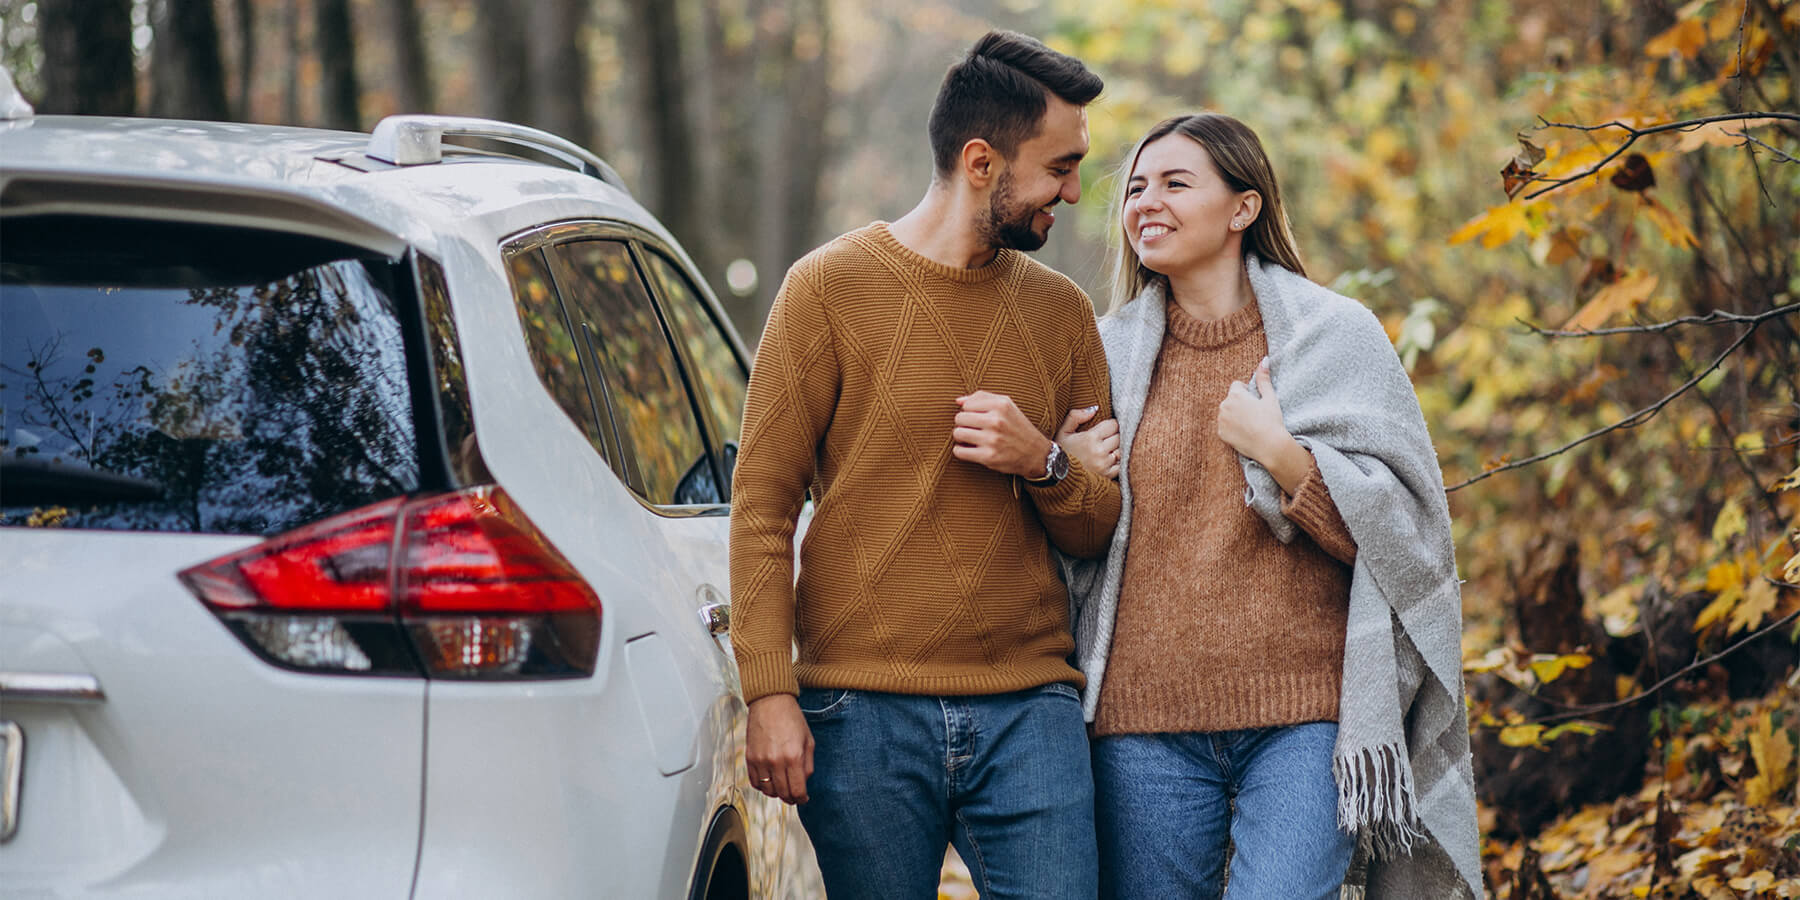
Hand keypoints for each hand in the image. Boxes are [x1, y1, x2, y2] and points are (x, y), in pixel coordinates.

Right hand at [746, 694, 813, 804]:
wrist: (770, 702)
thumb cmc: (791, 718)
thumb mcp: (808, 741)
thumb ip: (808, 765)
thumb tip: (803, 783)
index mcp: (794, 757)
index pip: (797, 790)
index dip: (802, 798)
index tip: (803, 798)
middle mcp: (776, 761)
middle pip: (782, 793)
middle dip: (790, 798)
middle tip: (794, 795)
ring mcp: (761, 760)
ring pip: (768, 790)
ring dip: (776, 793)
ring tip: (782, 787)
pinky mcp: (750, 758)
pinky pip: (755, 782)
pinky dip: (762, 786)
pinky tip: (769, 780)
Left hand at [952, 390, 1053, 476]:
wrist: (1036, 454)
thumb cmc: (1017, 427)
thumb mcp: (1007, 405)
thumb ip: (983, 398)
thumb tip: (958, 401)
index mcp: (1001, 405)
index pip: (966, 405)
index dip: (970, 412)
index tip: (978, 419)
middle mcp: (997, 421)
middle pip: (959, 418)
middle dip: (963, 424)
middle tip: (973, 430)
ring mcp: (992, 440)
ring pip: (957, 434)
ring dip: (961, 438)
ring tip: (971, 439)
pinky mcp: (988, 457)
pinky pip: (959, 451)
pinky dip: (961, 451)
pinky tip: (970, 450)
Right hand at [1056, 406, 1119, 478]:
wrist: (1054, 474)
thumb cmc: (1059, 452)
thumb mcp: (1063, 431)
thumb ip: (1076, 416)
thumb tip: (1094, 409)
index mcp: (1090, 438)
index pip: (1113, 425)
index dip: (1110, 425)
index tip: (1105, 428)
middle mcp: (1099, 451)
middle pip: (1119, 437)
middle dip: (1114, 436)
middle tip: (1106, 438)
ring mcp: (1104, 465)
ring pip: (1122, 450)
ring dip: (1117, 448)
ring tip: (1107, 449)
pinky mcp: (1107, 475)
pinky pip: (1121, 465)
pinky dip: (1118, 462)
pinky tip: (1109, 460)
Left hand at [1217, 358, 1312, 492]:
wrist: (1270, 446)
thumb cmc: (1272, 420)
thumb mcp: (1270, 397)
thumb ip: (1263, 378)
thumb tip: (1264, 360)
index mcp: (1235, 394)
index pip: (1237, 385)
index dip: (1247, 392)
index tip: (1256, 402)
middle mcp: (1224, 405)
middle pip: (1230, 399)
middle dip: (1240, 403)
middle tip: (1254, 415)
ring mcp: (1221, 420)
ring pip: (1226, 412)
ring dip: (1234, 415)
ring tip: (1250, 424)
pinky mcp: (1220, 433)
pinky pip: (1224, 426)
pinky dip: (1231, 428)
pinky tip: (1244, 433)